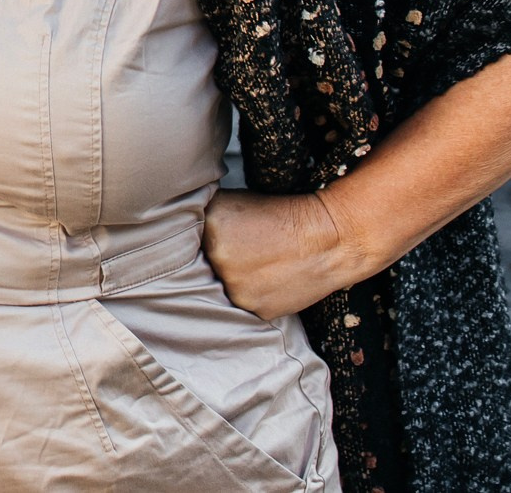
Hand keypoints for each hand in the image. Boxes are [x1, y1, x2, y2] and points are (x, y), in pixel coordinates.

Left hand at [201, 189, 370, 321]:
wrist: (329, 239)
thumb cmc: (284, 215)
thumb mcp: (236, 201)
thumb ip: (206, 216)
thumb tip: (182, 226)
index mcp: (211, 226)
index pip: (187, 237)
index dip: (202, 239)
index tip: (218, 238)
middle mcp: (219, 258)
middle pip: (203, 264)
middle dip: (216, 260)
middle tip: (243, 251)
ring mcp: (237, 287)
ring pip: (222, 286)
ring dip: (233, 279)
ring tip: (257, 265)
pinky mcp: (255, 309)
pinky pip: (243, 304)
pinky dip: (252, 293)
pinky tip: (267, 279)